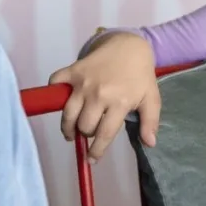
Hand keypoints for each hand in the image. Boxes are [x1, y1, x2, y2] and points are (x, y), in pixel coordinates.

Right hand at [50, 31, 160, 161]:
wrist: (129, 46)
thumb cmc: (140, 75)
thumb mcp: (151, 98)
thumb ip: (150, 122)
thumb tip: (149, 144)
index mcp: (119, 102)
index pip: (104, 134)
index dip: (96, 150)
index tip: (92, 159)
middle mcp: (99, 94)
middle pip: (84, 126)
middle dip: (86, 134)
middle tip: (89, 132)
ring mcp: (83, 81)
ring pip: (68, 113)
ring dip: (68, 126)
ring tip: (71, 131)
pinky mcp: (73, 70)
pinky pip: (55, 83)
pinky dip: (55, 92)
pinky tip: (63, 101)